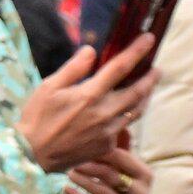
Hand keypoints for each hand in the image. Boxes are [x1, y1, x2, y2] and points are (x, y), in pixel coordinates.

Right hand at [17, 39, 157, 174]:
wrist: (35, 154)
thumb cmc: (37, 117)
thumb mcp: (48, 87)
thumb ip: (73, 68)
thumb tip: (91, 51)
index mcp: (90, 95)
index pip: (120, 68)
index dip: (136, 52)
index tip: (149, 39)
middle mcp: (104, 113)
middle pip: (137, 92)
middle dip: (150, 78)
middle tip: (157, 69)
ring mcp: (109, 132)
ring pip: (135, 111)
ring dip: (145, 97)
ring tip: (149, 87)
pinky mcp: (108, 146)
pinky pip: (123, 127)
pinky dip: (127, 115)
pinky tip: (124, 110)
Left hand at [65, 145, 154, 193]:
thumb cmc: (117, 186)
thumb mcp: (120, 167)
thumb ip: (118, 146)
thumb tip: (117, 122)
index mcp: (145, 175)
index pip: (122, 158)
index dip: (100, 151)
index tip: (82, 146)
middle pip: (112, 175)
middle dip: (89, 167)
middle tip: (72, 161)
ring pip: (103, 193)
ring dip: (83, 181)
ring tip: (69, 173)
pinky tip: (67, 189)